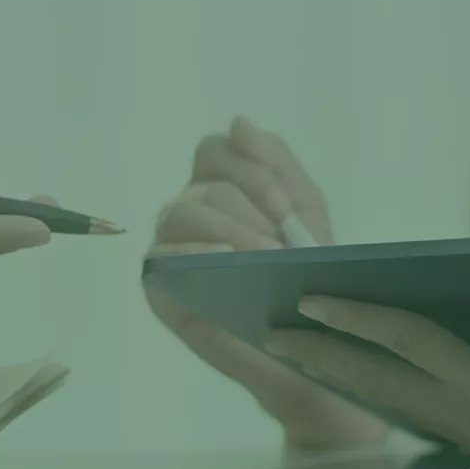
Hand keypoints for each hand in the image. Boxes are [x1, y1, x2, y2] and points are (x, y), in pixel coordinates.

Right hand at [144, 116, 386, 450]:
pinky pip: (161, 257)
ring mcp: (171, 248)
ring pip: (182, 211)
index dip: (250, 169)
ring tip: (263, 260)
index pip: (215, 150)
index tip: (287, 208)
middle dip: (250, 210)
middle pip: (205, 184)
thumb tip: (239, 121)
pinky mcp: (159, 287)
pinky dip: (195, 254)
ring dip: (229, 230)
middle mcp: (190, 211)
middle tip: (283, 244)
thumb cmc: (307, 277)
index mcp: (221, 187)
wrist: (309, 347)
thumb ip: (276, 163)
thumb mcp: (305, 212)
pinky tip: (224, 264)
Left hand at [264, 284, 469, 458]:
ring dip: (345, 376)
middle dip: (324, 354)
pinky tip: (365, 375)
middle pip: (383, 382)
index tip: (310, 295)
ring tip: (301, 351)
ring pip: (394, 403)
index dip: (359, 316)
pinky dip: (381, 390)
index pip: (413, 344)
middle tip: (272, 330)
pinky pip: (418, 412)